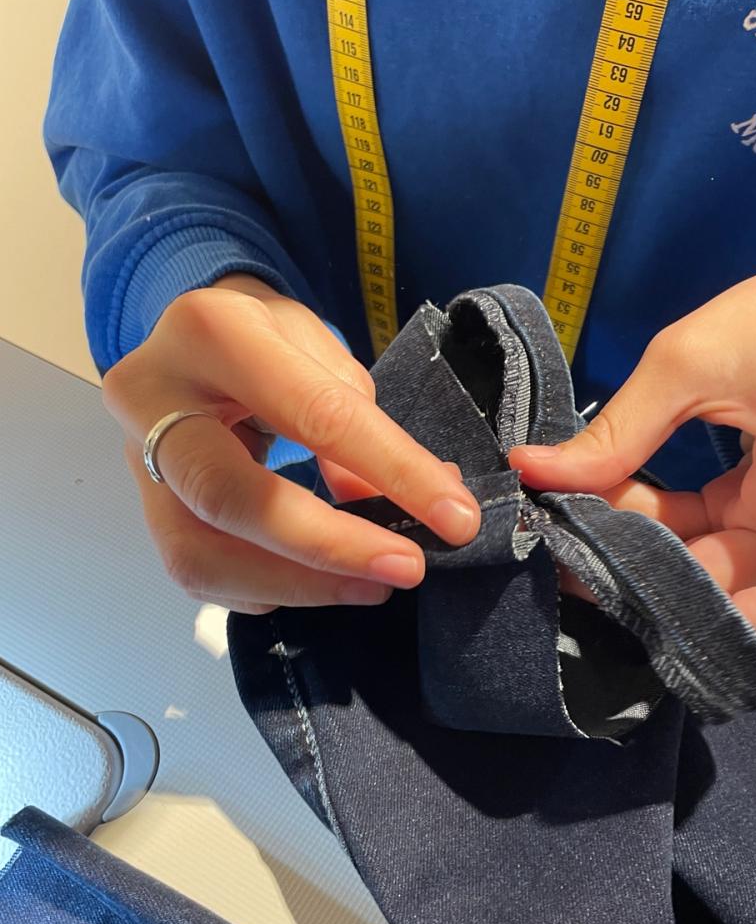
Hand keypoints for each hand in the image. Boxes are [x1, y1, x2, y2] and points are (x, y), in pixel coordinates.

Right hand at [103, 274, 479, 613]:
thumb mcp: (317, 348)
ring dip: (298, 586)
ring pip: (199, 556)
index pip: (311, 414)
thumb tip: (394, 500)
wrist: (187, 342)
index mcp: (210, 333)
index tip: (454, 518)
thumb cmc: (262, 340)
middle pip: (229, 496)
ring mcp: (133, 462)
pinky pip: (198, 575)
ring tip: (372, 587)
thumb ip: (355, 415)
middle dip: (327, 547)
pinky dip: (267, 590)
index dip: (391, 471)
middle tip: (405, 568)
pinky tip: (319, 584)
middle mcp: (152, 399)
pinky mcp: (143, 512)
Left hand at [510, 256, 755, 653]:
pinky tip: (602, 504)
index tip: (653, 598)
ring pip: (715, 576)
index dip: (746, 630)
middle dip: (652, 587)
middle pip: (743, 601)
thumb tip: (528, 470)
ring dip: (643, 558)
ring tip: (571, 529)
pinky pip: (710, 544)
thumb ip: (616, 430)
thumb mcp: (690, 358)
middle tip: (568, 560)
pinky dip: (657, 532)